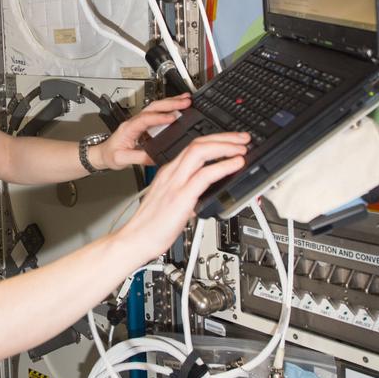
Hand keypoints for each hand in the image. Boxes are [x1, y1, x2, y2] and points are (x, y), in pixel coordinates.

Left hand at [93, 94, 193, 170]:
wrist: (102, 154)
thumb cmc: (109, 155)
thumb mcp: (121, 159)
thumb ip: (138, 158)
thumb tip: (155, 158)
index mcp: (128, 128)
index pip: (145, 119)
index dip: (159, 118)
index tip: (173, 118)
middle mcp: (134, 121)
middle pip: (152, 107)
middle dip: (170, 103)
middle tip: (185, 102)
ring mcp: (139, 121)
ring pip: (155, 107)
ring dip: (171, 102)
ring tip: (186, 99)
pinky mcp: (143, 124)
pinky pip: (157, 112)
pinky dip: (168, 108)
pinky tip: (178, 106)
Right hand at [116, 132, 249, 262]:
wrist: (136, 239)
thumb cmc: (151, 225)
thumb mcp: (172, 202)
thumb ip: (187, 194)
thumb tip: (206, 194)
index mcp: (169, 173)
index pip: (193, 147)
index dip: (215, 141)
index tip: (232, 142)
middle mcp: (171, 173)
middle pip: (198, 143)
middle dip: (224, 138)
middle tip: (242, 139)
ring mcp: (175, 183)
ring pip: (200, 152)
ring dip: (225, 147)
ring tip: (241, 149)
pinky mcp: (181, 197)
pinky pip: (204, 175)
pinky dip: (223, 166)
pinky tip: (235, 165)